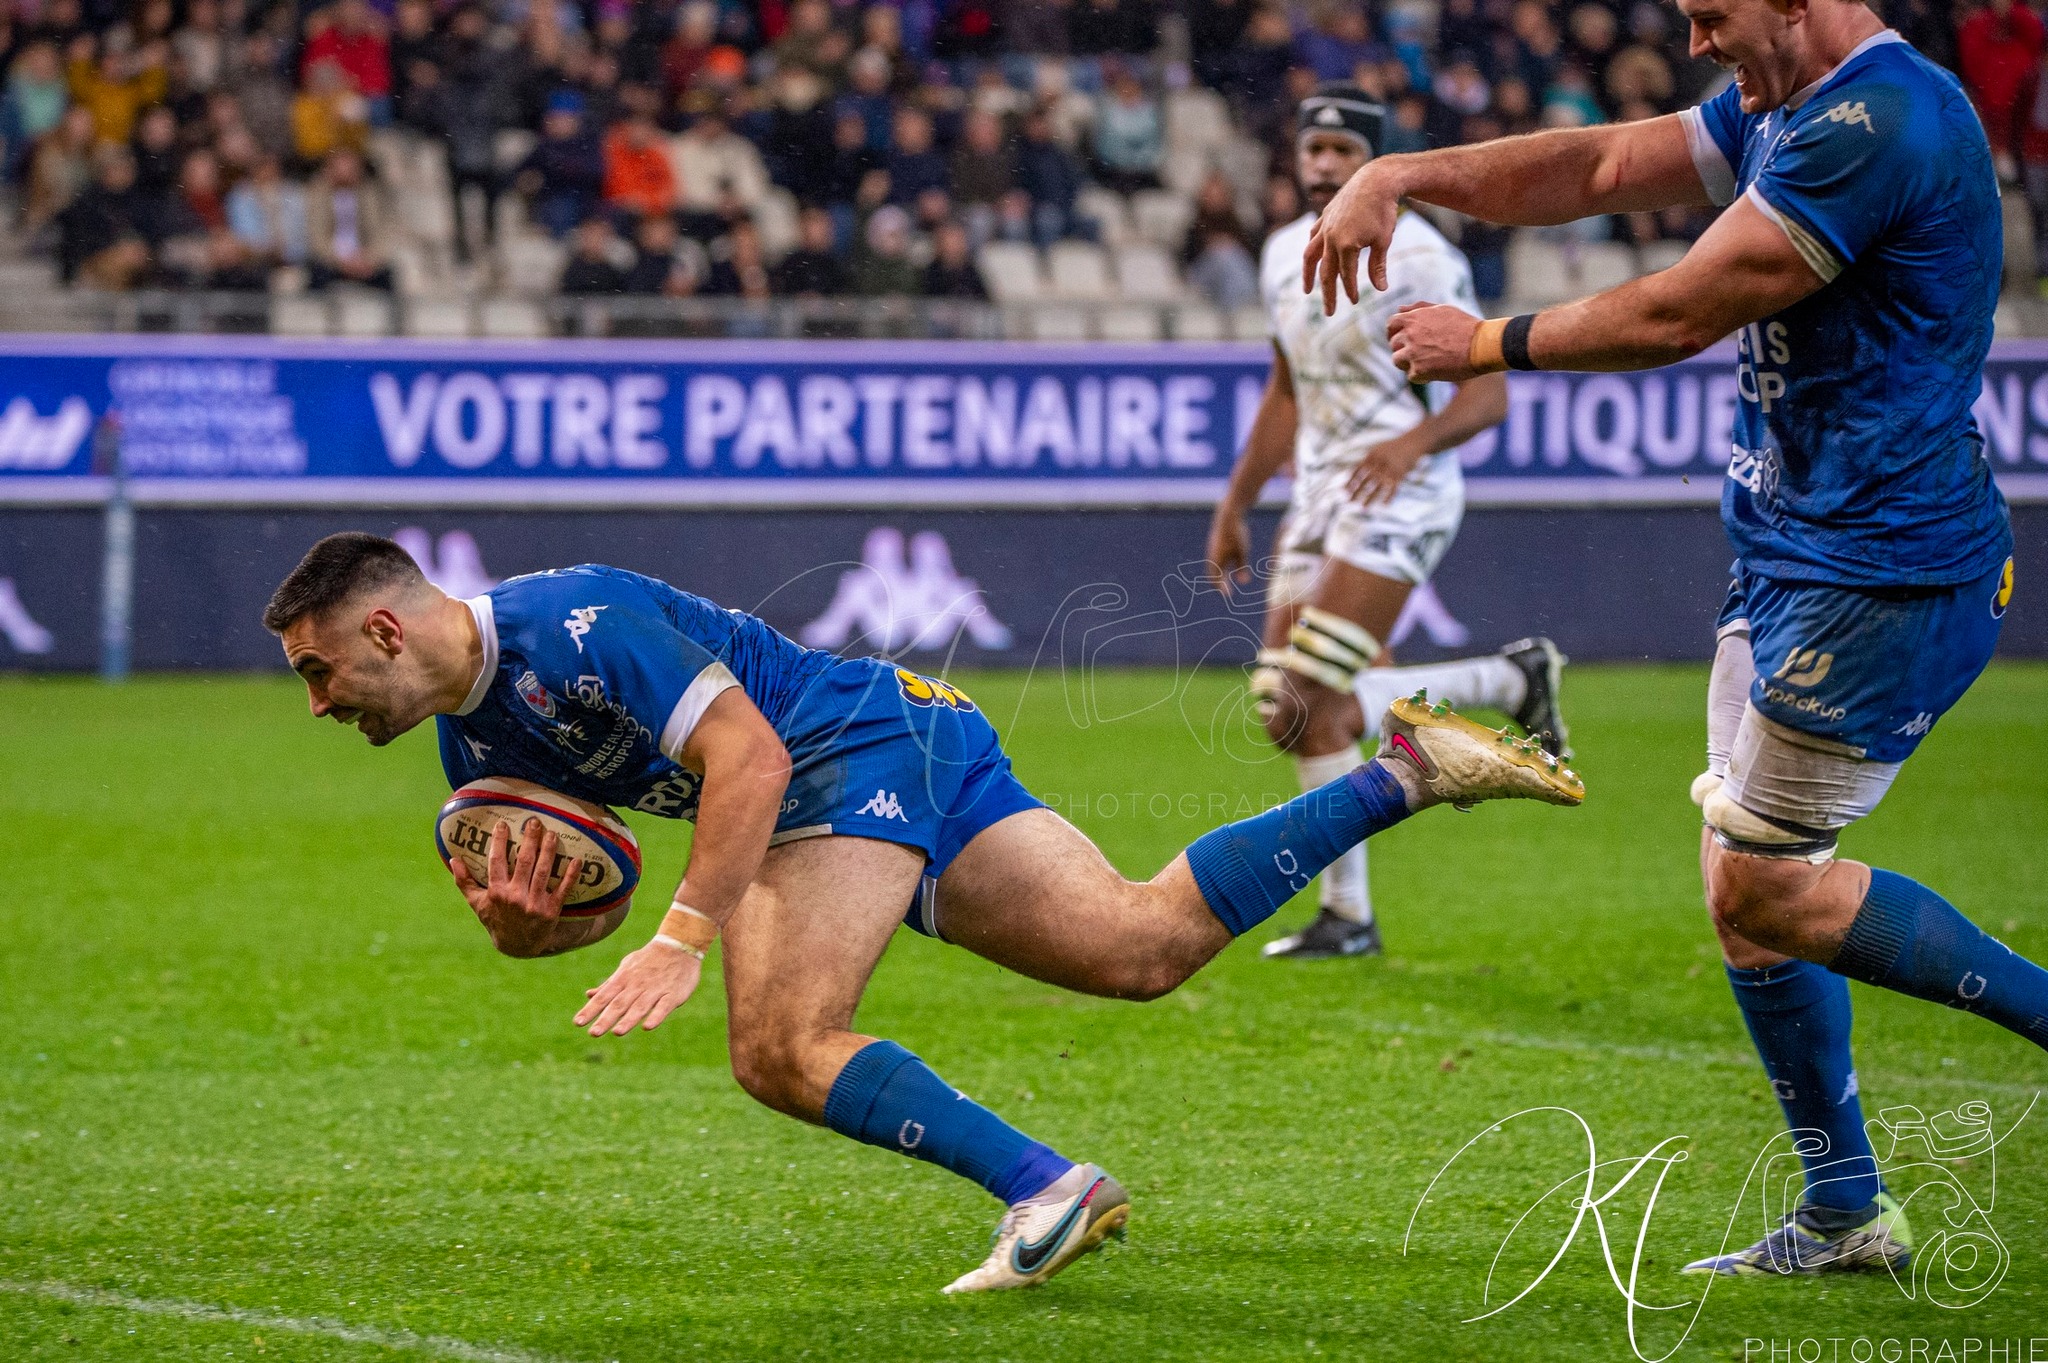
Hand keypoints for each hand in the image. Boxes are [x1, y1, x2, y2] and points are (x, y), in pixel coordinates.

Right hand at [449, 818, 582, 957]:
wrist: (518, 946)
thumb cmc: (496, 919)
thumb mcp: (478, 903)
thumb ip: (465, 882)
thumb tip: (453, 859)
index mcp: (497, 892)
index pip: (496, 861)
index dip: (499, 841)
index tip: (503, 824)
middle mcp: (515, 897)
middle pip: (524, 862)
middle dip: (530, 840)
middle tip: (534, 822)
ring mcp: (534, 904)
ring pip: (543, 871)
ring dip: (549, 851)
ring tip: (552, 833)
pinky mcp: (551, 911)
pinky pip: (563, 889)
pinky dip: (570, 875)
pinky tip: (577, 860)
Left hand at [575, 941, 701, 1035]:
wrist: (679, 945)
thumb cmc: (648, 960)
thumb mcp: (626, 967)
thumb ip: (609, 984)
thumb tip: (589, 995)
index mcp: (624, 978)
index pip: (604, 996)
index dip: (591, 1009)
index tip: (578, 1022)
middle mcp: (637, 985)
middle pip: (620, 1003)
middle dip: (606, 1019)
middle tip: (593, 1033)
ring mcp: (655, 989)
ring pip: (640, 1006)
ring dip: (628, 1019)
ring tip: (617, 1032)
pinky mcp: (673, 994)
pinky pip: (664, 1006)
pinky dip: (656, 1016)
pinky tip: (648, 1026)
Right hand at [1205, 501, 1252, 596]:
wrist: (1228, 515)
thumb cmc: (1237, 535)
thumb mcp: (1242, 553)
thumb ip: (1242, 568)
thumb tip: (1244, 582)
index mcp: (1217, 561)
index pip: (1216, 580)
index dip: (1222, 589)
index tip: (1228, 596)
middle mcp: (1212, 556)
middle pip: (1213, 575)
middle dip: (1218, 583)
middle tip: (1224, 591)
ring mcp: (1212, 549)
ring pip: (1213, 566)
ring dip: (1218, 574)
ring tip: (1225, 579)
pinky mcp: (1215, 543)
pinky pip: (1215, 558)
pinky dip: (1220, 565)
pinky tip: (1227, 564)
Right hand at [1301, 158, 1406, 311]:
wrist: (1376, 180)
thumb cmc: (1383, 211)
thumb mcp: (1383, 240)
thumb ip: (1378, 266)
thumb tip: (1380, 289)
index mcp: (1346, 245)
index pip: (1346, 275)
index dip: (1350, 290)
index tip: (1354, 302)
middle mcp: (1331, 238)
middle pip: (1326, 272)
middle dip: (1328, 293)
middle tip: (1330, 312)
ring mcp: (1325, 227)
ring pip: (1311, 255)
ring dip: (1308, 275)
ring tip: (1307, 290)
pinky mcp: (1324, 217)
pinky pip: (1313, 236)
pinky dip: (1312, 249)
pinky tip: (1313, 258)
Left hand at [1348, 434, 1427, 506]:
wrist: (1413, 442)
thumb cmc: (1394, 447)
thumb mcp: (1379, 450)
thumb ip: (1368, 460)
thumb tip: (1353, 473)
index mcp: (1372, 455)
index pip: (1358, 470)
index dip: (1351, 481)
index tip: (1344, 491)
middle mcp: (1380, 462)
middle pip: (1366, 480)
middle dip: (1357, 491)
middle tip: (1349, 501)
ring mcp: (1391, 468)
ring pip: (1378, 486)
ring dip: (1370, 498)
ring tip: (1364, 508)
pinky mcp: (1401, 474)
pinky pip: (1394, 487)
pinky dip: (1389, 497)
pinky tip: (1384, 505)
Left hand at [1387, 302, 1482, 382]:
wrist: (1481, 345)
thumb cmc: (1465, 326)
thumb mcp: (1442, 310)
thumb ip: (1419, 308)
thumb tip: (1400, 308)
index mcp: (1413, 318)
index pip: (1391, 324)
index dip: (1394, 332)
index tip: (1402, 338)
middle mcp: (1409, 334)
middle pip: (1393, 344)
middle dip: (1403, 348)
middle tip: (1420, 352)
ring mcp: (1412, 353)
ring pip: (1397, 360)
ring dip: (1408, 362)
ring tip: (1426, 362)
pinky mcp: (1419, 370)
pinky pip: (1411, 375)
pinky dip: (1421, 375)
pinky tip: (1435, 371)